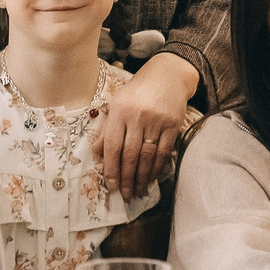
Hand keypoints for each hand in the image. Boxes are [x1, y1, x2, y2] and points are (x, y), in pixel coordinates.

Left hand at [92, 53, 195, 199]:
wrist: (168, 75)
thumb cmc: (138, 92)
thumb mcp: (117, 105)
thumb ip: (106, 130)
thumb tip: (96, 156)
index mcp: (119, 111)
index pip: (112, 146)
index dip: (111, 169)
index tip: (111, 186)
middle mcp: (137, 116)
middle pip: (129, 154)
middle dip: (126, 178)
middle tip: (125, 195)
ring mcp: (156, 121)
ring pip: (146, 156)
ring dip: (141, 177)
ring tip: (138, 191)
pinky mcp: (173, 124)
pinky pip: (163, 151)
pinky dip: (156, 168)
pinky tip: (151, 178)